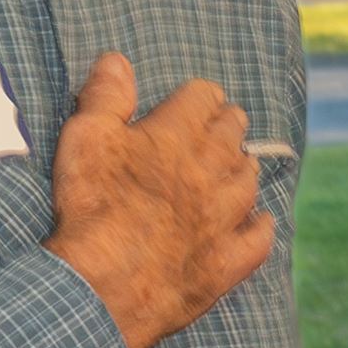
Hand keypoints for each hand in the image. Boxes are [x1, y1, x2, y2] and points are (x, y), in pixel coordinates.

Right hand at [45, 54, 273, 347]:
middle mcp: (207, 174)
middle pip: (230, 137)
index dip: (201, 96)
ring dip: (245, 168)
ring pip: (247, 182)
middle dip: (229, 125)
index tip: (201, 97)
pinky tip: (262, 221)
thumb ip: (104, 97)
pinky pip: (257, 240)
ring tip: (243, 162)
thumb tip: (118, 60)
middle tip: (229, 122)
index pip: (201, 101)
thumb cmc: (89, 209)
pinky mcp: (225, 263)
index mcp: (174, 139)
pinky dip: (262, 227)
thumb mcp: (84, 141)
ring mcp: (221, 220)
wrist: (102, 287)